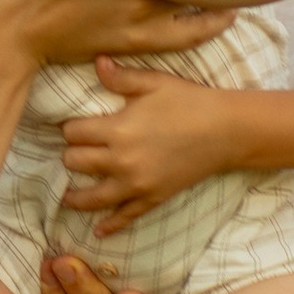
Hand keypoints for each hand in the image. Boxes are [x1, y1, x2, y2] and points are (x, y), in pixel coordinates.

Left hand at [57, 65, 244, 232]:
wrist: (227, 131)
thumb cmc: (190, 102)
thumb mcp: (155, 83)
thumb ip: (122, 77)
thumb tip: (97, 62)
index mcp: (118, 129)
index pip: (73, 133)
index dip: (70, 128)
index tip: (73, 127)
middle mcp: (121, 160)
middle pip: (74, 162)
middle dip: (71, 156)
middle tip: (75, 152)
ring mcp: (136, 184)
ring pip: (91, 197)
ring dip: (75, 195)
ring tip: (66, 195)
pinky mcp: (152, 198)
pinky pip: (125, 217)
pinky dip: (109, 226)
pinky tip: (97, 231)